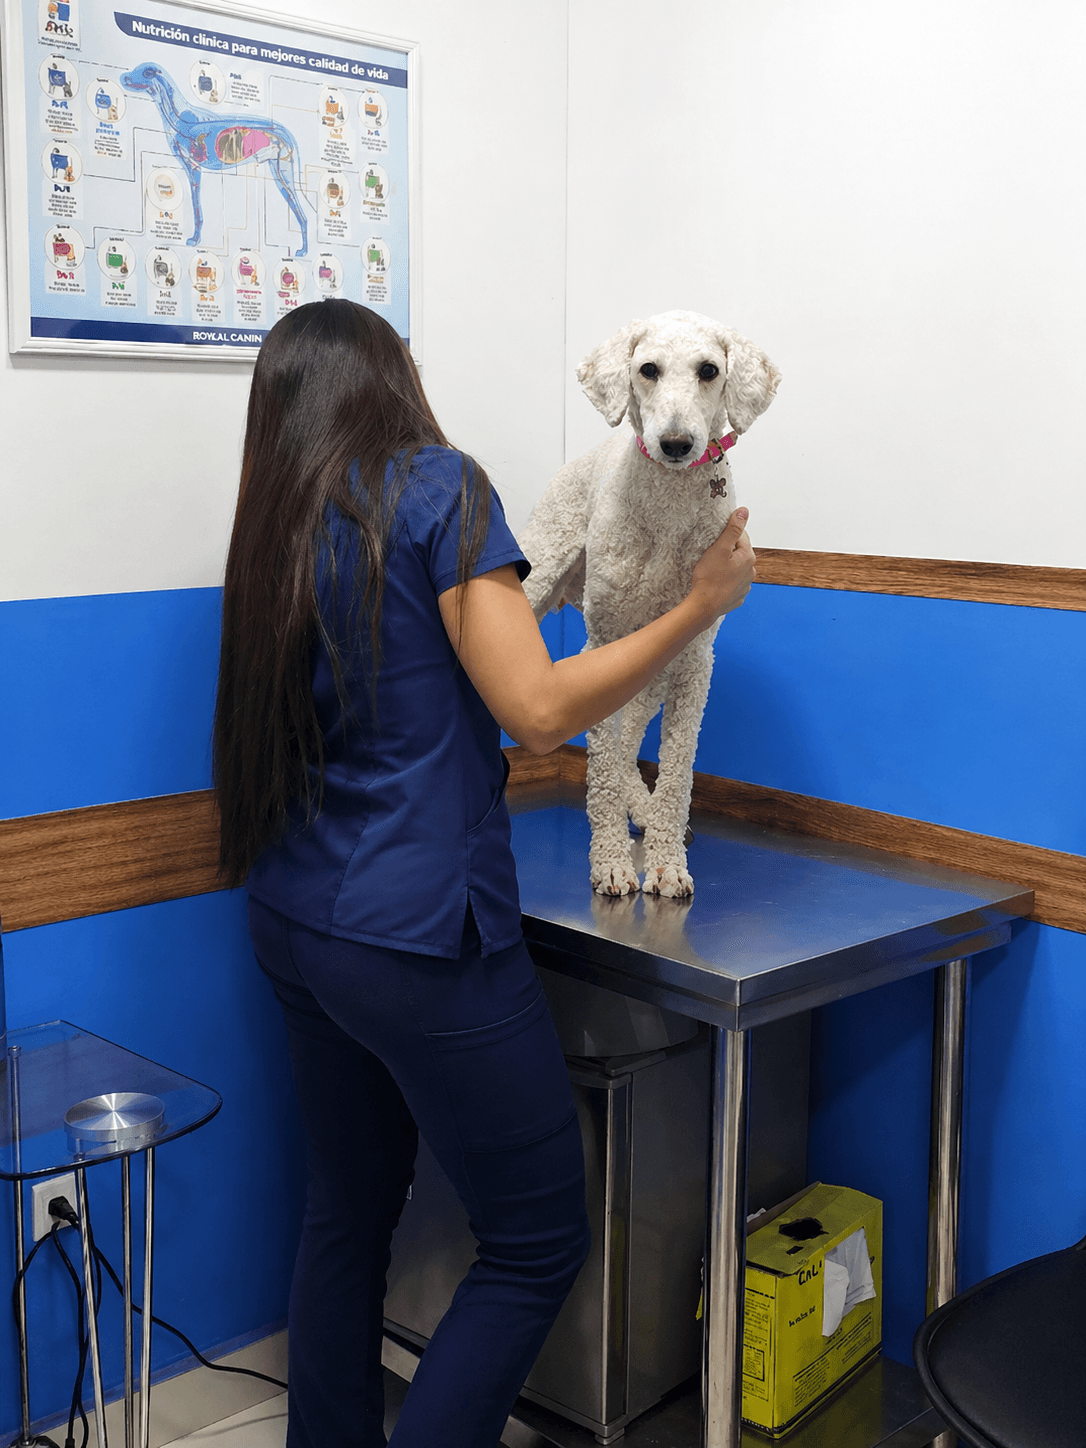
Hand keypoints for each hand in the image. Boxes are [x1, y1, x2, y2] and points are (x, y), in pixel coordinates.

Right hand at [688, 507, 755, 624]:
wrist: (704, 606)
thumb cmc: (709, 578)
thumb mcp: (719, 548)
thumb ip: (733, 529)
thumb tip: (744, 511)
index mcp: (748, 557)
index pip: (741, 538)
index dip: (726, 537)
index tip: (715, 542)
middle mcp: (751, 572)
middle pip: (739, 554)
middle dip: (728, 553)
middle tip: (711, 556)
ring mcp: (745, 586)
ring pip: (737, 570)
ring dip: (728, 567)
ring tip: (712, 571)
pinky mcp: (737, 597)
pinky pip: (733, 584)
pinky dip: (726, 582)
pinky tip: (716, 583)